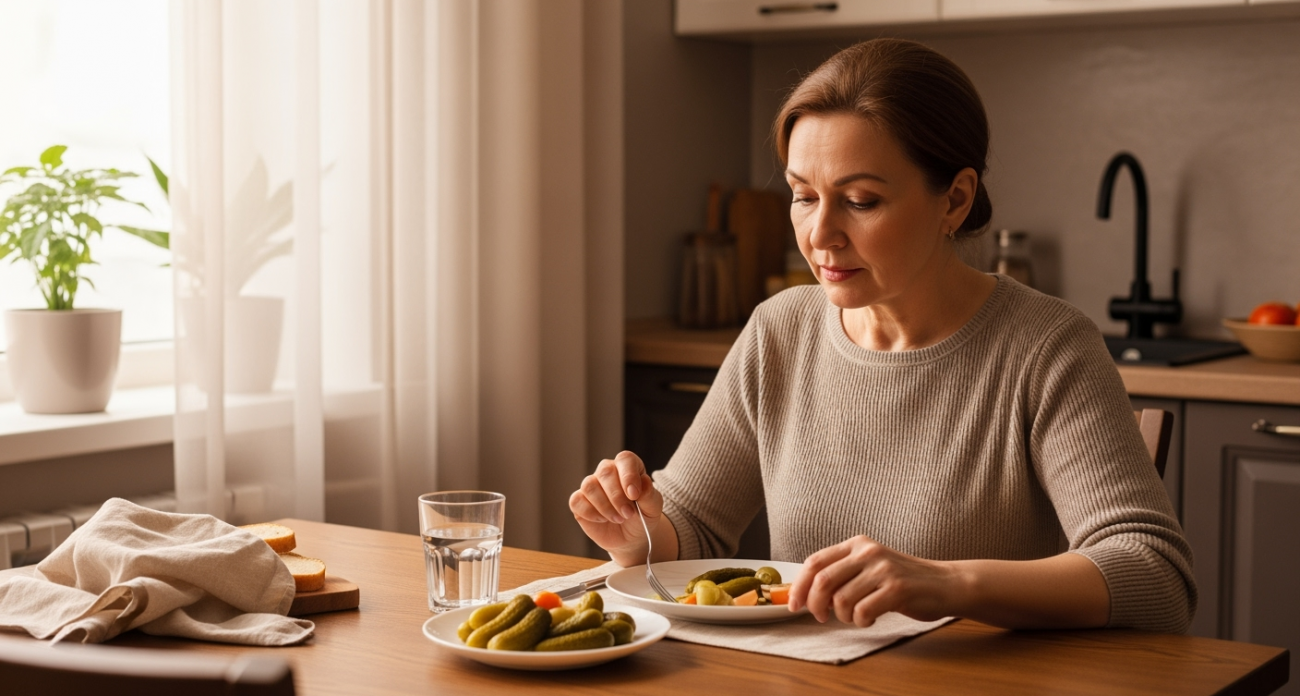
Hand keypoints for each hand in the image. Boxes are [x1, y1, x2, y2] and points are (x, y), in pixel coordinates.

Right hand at [569, 451, 661, 561]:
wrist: (632, 537)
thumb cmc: (643, 517)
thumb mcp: (652, 508)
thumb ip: (649, 494)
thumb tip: (644, 481)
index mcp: (628, 467)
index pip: (625, 459)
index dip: (628, 475)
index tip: (634, 495)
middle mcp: (608, 472)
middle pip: (605, 472)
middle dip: (617, 496)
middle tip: (628, 514)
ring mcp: (592, 486)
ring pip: (589, 486)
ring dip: (605, 506)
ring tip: (618, 519)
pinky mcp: (579, 501)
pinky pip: (577, 501)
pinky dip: (591, 513)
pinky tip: (602, 520)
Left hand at [788, 535, 961, 626]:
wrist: (944, 583)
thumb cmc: (901, 581)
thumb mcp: (869, 567)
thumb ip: (842, 574)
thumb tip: (805, 593)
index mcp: (856, 544)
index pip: (814, 562)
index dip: (799, 585)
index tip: (793, 605)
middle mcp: (868, 552)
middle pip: (822, 580)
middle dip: (815, 605)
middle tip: (821, 617)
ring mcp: (883, 569)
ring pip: (842, 600)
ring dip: (843, 616)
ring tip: (856, 616)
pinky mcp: (897, 589)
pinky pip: (863, 612)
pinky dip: (862, 621)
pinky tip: (872, 617)